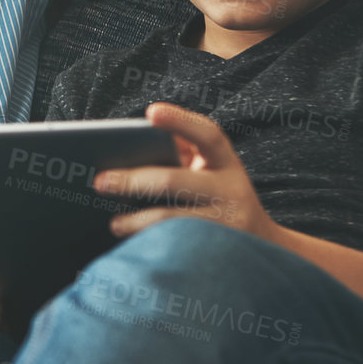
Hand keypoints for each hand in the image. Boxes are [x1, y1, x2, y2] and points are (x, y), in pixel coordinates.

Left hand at [92, 103, 279, 241]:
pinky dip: (150, 243)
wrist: (263, 248)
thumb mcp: (211, 174)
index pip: (208, 134)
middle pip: (174, 181)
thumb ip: (182, 157)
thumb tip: (127, 152)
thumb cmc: (219, 200)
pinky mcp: (217, 251)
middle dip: (132, 180)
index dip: (180, 121)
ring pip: (172, 219)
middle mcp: (232, 190)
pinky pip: (176, 245)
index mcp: (227, 163)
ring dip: (136, 220)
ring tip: (113, 223)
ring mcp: (227, 223)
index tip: (151, 112)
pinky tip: (131, 244)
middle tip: (100, 182)